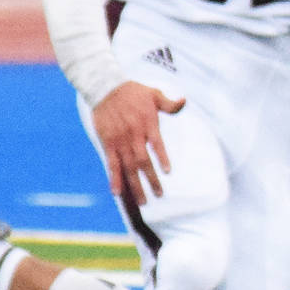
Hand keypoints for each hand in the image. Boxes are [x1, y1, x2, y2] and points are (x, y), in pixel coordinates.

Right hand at [90, 81, 184, 202]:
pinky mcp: (108, 143)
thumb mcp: (154, 93)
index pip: (157, 144)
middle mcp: (134, 135)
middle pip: (143, 161)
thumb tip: (184, 101)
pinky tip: (117, 192)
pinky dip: (114, 178)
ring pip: (128, 167)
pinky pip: (111, 164)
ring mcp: (120, 141)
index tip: (168, 172)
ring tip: (143, 201)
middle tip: (158, 195)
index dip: (162, 158)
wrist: (105, 88)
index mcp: (147, 124)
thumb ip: (169, 103)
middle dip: (151, 180)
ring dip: (135, 185)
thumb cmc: (133, 92)